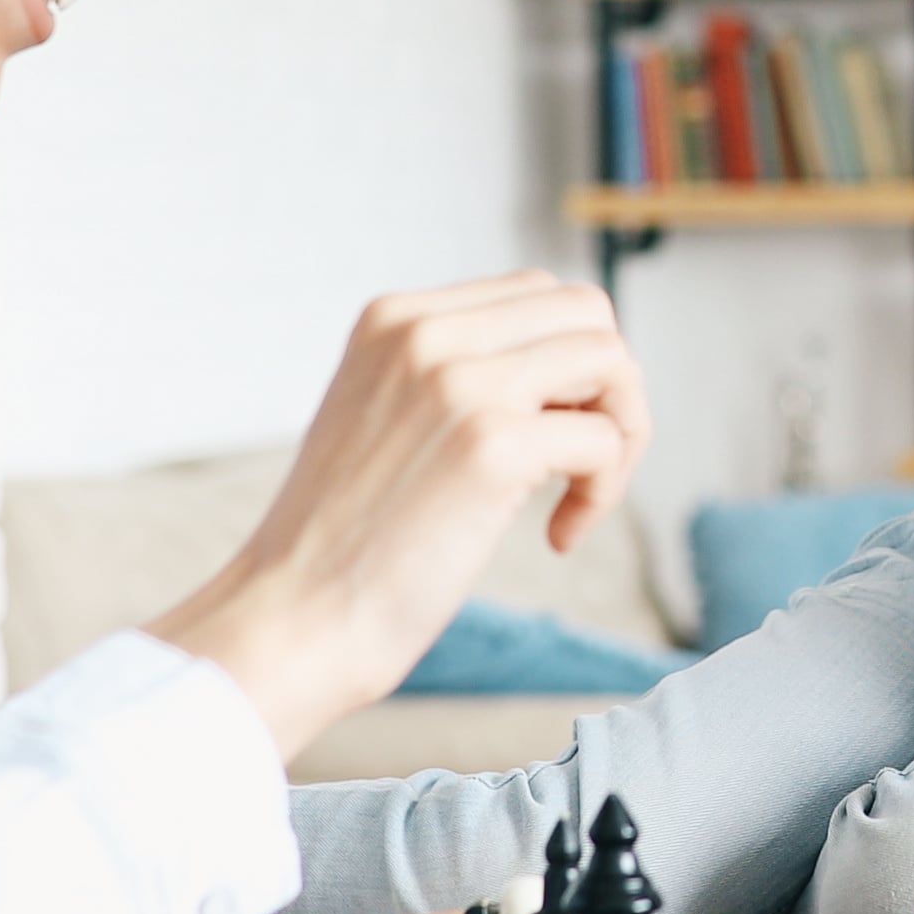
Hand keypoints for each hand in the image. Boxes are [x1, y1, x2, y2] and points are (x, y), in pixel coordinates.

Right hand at [148, 273, 647, 752]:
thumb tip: (567, 376)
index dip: (568, 366)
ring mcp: (459, 384)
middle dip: (610, 388)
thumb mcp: (385, 418)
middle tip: (583, 465)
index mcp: (395, 318)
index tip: (548, 438)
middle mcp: (425, 333)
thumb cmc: (344, 544)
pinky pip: (605, 439)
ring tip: (578, 499)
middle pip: (586, 311)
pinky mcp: (491, 446)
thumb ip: (452, 377)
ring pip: (610, 359)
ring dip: (621, 434)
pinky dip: (603, 492)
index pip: (536, 294)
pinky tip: (558, 537)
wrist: (291, 620)